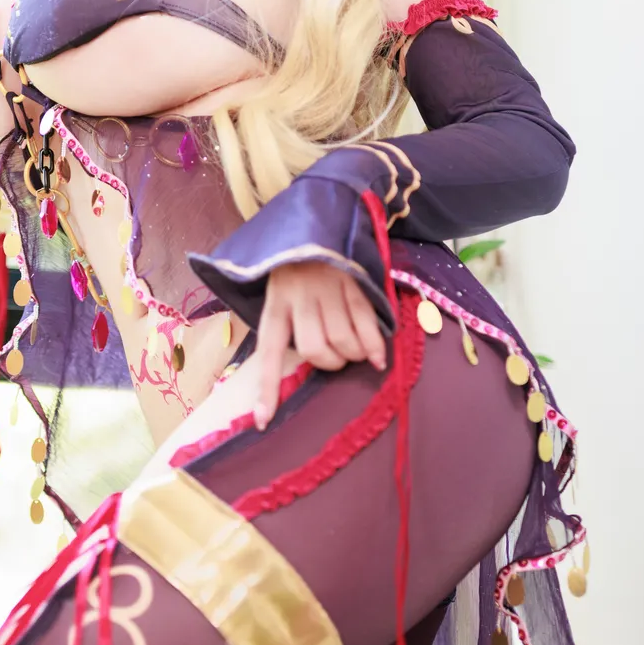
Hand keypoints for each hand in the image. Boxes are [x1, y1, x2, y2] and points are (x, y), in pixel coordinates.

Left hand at [253, 262, 385, 430]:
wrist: (320, 223)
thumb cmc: (298, 270)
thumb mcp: (280, 294)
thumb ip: (288, 327)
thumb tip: (297, 371)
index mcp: (275, 304)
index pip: (269, 353)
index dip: (268, 389)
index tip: (264, 422)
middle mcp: (299, 297)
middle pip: (314, 349)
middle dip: (330, 364)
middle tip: (338, 359)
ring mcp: (328, 288)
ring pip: (342, 340)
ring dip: (353, 355)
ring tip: (357, 353)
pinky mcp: (354, 282)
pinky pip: (366, 324)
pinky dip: (374, 346)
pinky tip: (379, 357)